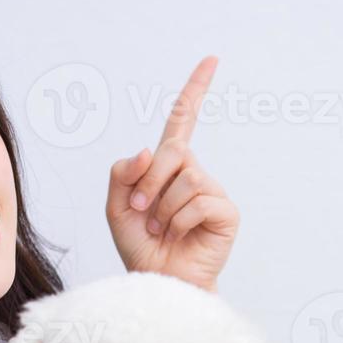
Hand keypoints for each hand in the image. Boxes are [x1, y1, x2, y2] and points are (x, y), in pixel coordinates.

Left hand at [105, 55, 238, 292]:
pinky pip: (200, 201)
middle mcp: (194, 174)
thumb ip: (123, 173)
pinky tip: (180, 236)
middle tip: (143, 211)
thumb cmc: (139, 247)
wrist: (157, 283)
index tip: (211, 60)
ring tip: (162, 229)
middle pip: (173, 151)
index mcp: (169, 167)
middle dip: (149, 181)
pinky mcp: (226, 213)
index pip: (183, 121)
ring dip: (164, 208)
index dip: (195, 90)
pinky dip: (181, 221)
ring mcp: (213, 192)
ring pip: (186, 178)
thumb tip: (149, 150)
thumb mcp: (116, 206)